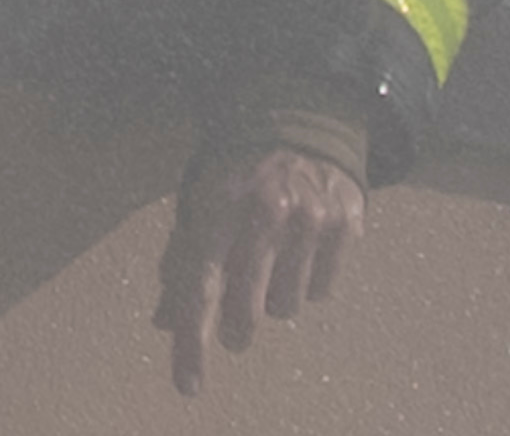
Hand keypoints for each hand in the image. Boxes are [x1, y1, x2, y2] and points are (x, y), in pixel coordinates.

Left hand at [155, 135, 365, 393]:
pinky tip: (300, 250)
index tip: (189, 385)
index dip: (192, 339)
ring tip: (271, 263)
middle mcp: (265, 209)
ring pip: (286, 305)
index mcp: (217, 203)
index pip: (199, 284)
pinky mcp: (345, 224)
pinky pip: (322, 291)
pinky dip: (306, 282)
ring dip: (273, 298)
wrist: (297, 124)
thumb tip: (164, 322)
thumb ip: (181, 261)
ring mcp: (309, 216)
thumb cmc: (236, 174)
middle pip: (246, 303)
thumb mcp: (199, 204)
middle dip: (237, 327)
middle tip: (236, 333)